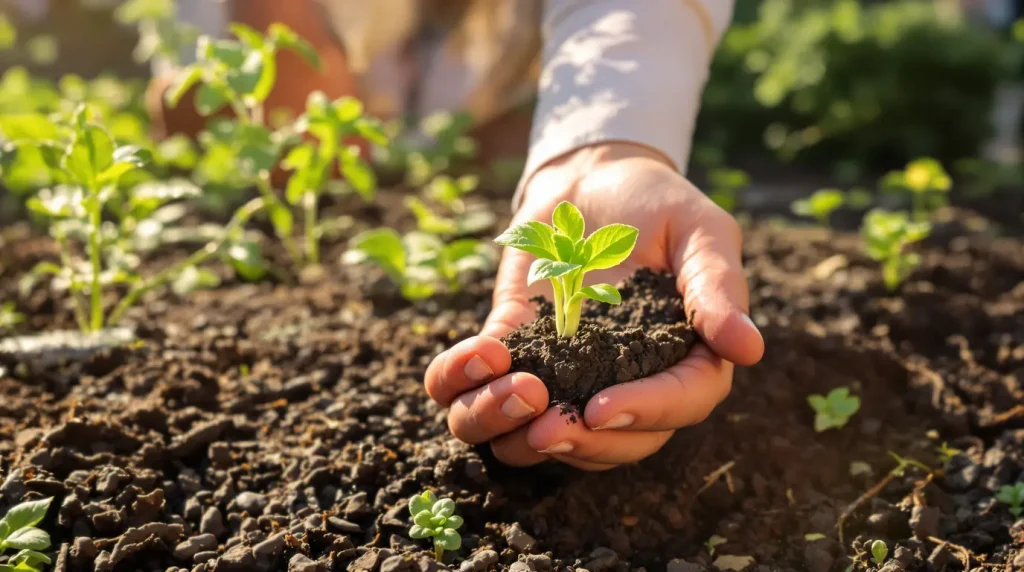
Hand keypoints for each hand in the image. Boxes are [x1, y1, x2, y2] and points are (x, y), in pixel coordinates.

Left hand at [424, 142, 763, 469]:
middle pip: (606, 444)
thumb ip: (716, 287)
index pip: (676, 406)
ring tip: (506, 388)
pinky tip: (476, 354)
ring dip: (508, 428)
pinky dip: (463, 385)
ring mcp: (562, 372)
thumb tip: (747, 350)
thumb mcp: (699, 230)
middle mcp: (623, 381)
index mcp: (682, 360)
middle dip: (574, 444)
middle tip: (544, 428)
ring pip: (531, 437)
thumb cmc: (657, 203)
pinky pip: (475, 390)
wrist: (592, 179)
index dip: (641, 415)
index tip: (600, 406)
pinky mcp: (512, 350)